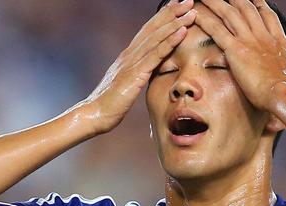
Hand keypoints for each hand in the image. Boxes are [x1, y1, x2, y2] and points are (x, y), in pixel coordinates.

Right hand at [82, 0, 195, 133]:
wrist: (94, 114)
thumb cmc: (109, 104)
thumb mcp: (125, 85)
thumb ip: (135, 75)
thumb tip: (146, 72)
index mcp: (127, 57)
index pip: (147, 31)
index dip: (163, 17)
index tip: (177, 6)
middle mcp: (129, 55)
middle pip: (153, 28)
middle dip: (171, 13)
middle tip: (188, 0)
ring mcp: (131, 63)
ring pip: (156, 37)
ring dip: (175, 22)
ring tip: (191, 11)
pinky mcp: (135, 75)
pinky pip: (155, 55)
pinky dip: (170, 41)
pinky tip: (182, 31)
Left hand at [194, 0, 285, 111]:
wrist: (285, 94)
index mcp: (278, 41)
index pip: (267, 16)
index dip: (258, 4)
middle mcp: (263, 35)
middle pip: (246, 8)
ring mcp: (249, 40)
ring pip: (229, 13)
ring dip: (215, 2)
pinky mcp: (236, 50)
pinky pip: (217, 30)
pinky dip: (205, 20)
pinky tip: (196, 14)